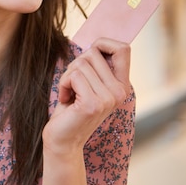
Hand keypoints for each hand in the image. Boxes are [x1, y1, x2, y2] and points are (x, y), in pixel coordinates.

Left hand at [42, 38, 130, 155]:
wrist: (63, 141)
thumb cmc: (71, 109)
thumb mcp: (88, 83)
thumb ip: (96, 66)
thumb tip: (96, 43)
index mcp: (122, 85)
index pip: (123, 48)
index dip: (103, 43)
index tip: (88, 57)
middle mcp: (120, 91)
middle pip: (93, 53)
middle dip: (75, 65)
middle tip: (73, 86)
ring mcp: (108, 98)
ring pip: (80, 63)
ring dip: (67, 77)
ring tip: (70, 95)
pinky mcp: (93, 104)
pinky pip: (73, 76)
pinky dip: (63, 84)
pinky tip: (65, 100)